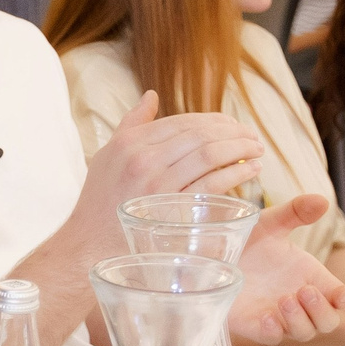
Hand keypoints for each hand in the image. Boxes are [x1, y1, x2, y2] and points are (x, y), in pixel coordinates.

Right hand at [74, 93, 265, 244]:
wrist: (88, 249)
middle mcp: (142, 159)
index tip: (232, 125)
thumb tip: (151, 96)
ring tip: (256, 150)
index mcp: (128, 143)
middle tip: (252, 136)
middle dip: (233, 131)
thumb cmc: (99, 205)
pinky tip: (250, 170)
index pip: (182, 121)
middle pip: (200, 134)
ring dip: (241, 148)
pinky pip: (212, 183)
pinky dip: (237, 173)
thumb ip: (130, 126)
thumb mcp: (106, 158)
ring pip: (210, 154)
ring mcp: (156, 184)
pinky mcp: (171, 209)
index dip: (213, 120)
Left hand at [231, 195, 344, 344]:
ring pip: (303, 333)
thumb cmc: (246, 240)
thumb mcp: (270, 223)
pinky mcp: (253, 325)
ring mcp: (277, 315)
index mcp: (311, 277)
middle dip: (322, 311)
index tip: (343, 295)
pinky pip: (271, 339)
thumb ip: (295, 212)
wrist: (208, 252)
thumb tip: (322, 201)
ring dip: (300, 320)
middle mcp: (298, 300)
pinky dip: (274, 332)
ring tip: (286, 299)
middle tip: (304, 291)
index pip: (340, 297)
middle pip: (328, 322)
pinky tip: (268, 319)